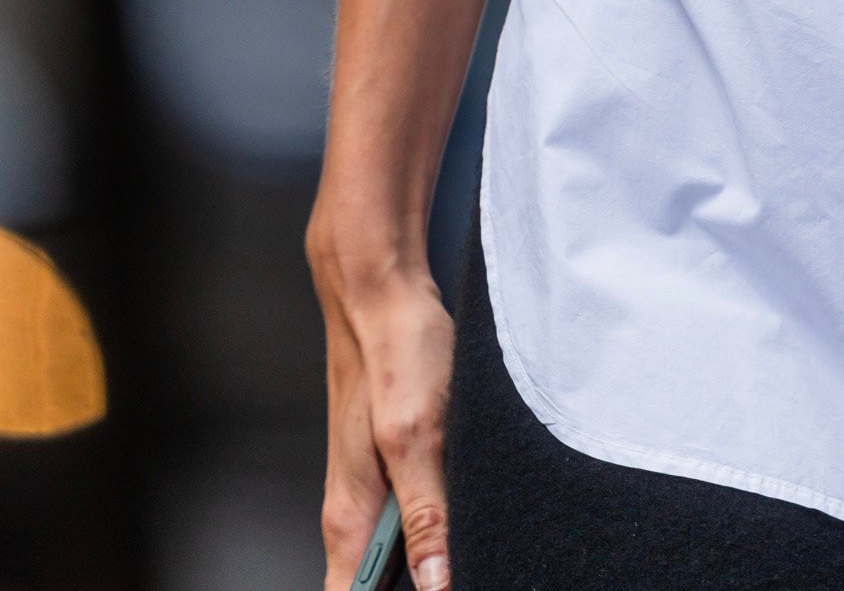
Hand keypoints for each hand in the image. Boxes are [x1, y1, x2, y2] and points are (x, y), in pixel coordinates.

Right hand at [310, 224, 455, 590]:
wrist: (385, 293)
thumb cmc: (394, 353)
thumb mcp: (416, 436)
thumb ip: (426, 516)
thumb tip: (436, 583)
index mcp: (351, 520)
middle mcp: (357, 515)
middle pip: (380, 588)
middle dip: (428, 583)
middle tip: (473, 565)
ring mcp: (376, 492)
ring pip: (402, 558)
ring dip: (438, 559)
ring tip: (480, 543)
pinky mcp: (398, 468)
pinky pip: (417, 520)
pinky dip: (444, 527)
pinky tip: (477, 515)